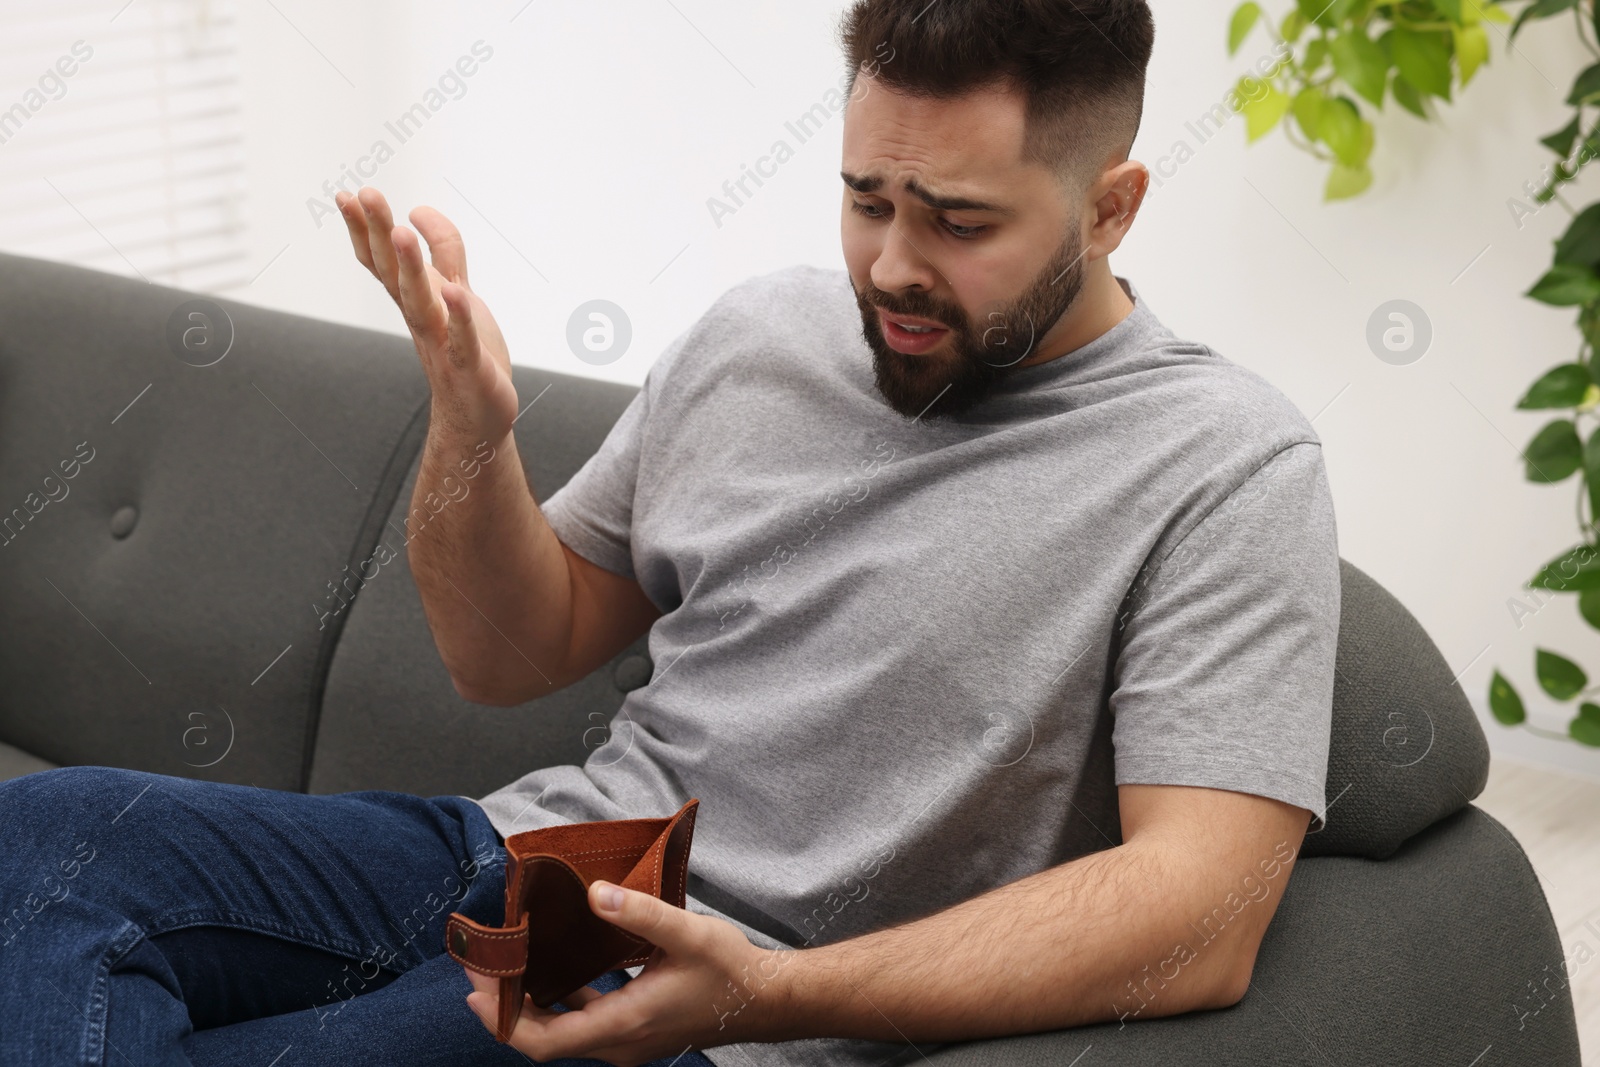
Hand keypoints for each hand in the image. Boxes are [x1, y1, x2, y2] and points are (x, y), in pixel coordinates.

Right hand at [336, 186, 518, 443]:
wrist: (477, 415)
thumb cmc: (463, 350)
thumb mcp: (456, 290)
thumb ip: (443, 250)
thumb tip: (418, 210)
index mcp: (415, 299)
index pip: (381, 261)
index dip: (364, 229)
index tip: (347, 195)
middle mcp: (421, 318)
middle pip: (393, 273)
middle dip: (379, 234)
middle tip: (365, 195)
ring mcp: (442, 342)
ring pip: (421, 302)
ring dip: (410, 268)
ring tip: (401, 233)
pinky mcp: (469, 366)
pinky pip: (462, 339)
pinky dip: (459, 317)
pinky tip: (456, 293)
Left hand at [461, 880, 801, 1064]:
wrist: (764, 1000)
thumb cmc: (729, 970)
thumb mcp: (685, 933)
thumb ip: (637, 912)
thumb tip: (593, 891)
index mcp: (624, 1024)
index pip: (545, 1040)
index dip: (503, 1019)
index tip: (477, 988)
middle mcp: (618, 1044)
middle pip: (544, 1039)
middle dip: (506, 1007)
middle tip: (479, 970)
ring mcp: (625, 1042)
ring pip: (561, 1034)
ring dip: (530, 1006)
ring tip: (507, 969)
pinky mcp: (633, 1032)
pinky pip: (582, 1025)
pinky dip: (558, 1003)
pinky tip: (552, 973)